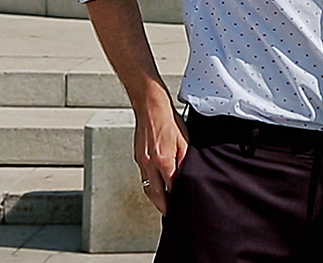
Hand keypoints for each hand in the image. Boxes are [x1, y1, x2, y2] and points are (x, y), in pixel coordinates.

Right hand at [133, 91, 188, 214]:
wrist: (151, 108)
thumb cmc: (170, 122)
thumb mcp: (184, 141)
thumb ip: (184, 161)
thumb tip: (185, 176)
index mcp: (163, 160)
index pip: (170, 188)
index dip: (175, 199)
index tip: (179, 207)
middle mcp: (150, 164)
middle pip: (156, 194)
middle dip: (163, 206)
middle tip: (170, 214)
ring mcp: (142, 162)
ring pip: (148, 187)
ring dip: (156, 198)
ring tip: (164, 204)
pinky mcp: (138, 158)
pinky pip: (144, 177)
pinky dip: (151, 186)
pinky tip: (157, 187)